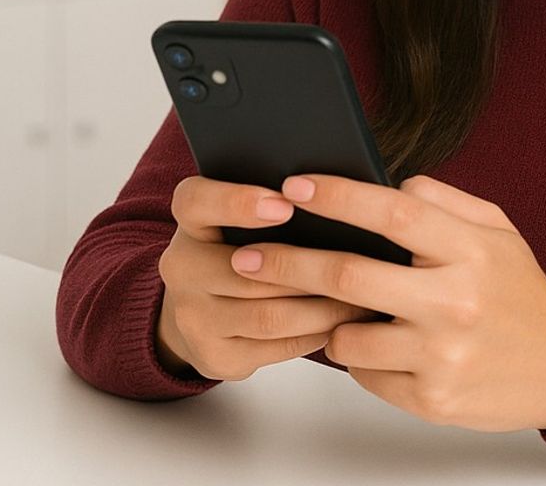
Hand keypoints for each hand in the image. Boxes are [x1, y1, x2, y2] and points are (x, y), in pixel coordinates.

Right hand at [155, 176, 380, 381]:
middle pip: (243, 270)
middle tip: (356, 260)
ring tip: (364, 294)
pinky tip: (345, 321)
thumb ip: (281, 197)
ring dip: (322, 307)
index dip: (237, 203)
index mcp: (191, 219)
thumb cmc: (246, 242)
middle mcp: (181, 267)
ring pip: (267, 315)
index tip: (285, 205)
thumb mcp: (248, 211)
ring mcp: (193, 318)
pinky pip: (274, 347)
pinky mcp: (214, 357)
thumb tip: (342, 189)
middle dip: (305, 268)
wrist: (207, 304)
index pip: (196, 202)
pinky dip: (315, 334)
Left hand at [228, 173, 545, 431]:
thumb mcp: (496, 229)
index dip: (338, 196)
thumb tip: (389, 185)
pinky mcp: (431, 399)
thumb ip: (443, 201)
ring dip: (328, 320)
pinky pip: (365, 374)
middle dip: (287, 263)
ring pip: (346, 335)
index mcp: (469, 250)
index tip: (295, 186)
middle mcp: (454, 301)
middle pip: (349, 275)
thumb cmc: (520, 289)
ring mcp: (441, 355)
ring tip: (340, 310)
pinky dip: (358, 356)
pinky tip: (380, 344)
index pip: (392, 212)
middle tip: (245, 258)